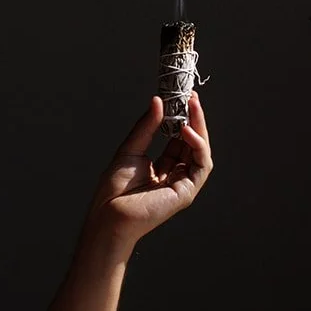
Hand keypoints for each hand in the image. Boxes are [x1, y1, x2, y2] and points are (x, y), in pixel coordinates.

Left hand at [86, 91, 212, 249]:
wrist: (109, 213)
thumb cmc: (115, 188)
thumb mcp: (131, 149)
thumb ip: (146, 126)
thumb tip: (158, 101)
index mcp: (163, 167)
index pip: (179, 139)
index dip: (182, 118)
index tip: (182, 97)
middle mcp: (176, 175)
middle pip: (192, 143)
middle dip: (194, 119)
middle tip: (191, 97)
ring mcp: (183, 184)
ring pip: (201, 152)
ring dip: (199, 127)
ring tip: (191, 106)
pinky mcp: (187, 192)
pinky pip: (201, 165)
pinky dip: (198, 146)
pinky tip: (186, 131)